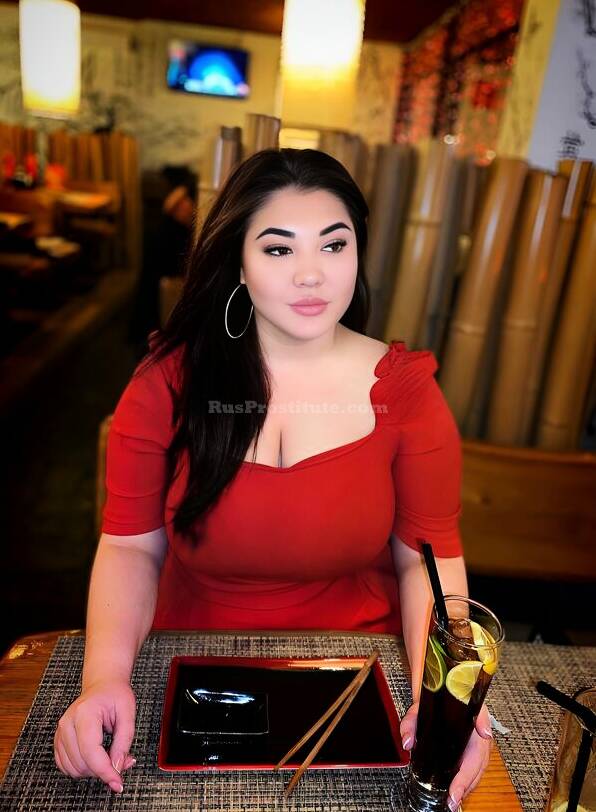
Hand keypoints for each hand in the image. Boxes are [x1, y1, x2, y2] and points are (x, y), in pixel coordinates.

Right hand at [54, 679, 136, 793]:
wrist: (102, 685)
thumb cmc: (115, 695)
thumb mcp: (128, 713)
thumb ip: (124, 742)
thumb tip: (117, 767)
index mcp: (85, 713)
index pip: (91, 752)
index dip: (105, 771)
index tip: (118, 783)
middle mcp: (67, 723)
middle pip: (82, 764)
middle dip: (104, 769)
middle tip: (122, 759)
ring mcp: (60, 732)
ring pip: (74, 769)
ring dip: (94, 770)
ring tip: (110, 754)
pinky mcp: (58, 740)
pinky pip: (66, 766)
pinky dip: (82, 768)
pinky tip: (96, 757)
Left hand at [400, 700, 492, 810]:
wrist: (443, 683)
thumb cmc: (436, 696)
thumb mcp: (420, 705)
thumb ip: (411, 722)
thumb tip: (407, 743)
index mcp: (473, 722)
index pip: (474, 756)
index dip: (464, 778)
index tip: (454, 794)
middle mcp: (479, 733)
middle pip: (477, 767)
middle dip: (465, 787)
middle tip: (452, 803)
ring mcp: (479, 740)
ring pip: (478, 768)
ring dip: (467, 786)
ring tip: (454, 801)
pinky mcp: (473, 744)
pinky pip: (474, 765)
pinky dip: (467, 780)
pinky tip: (458, 790)